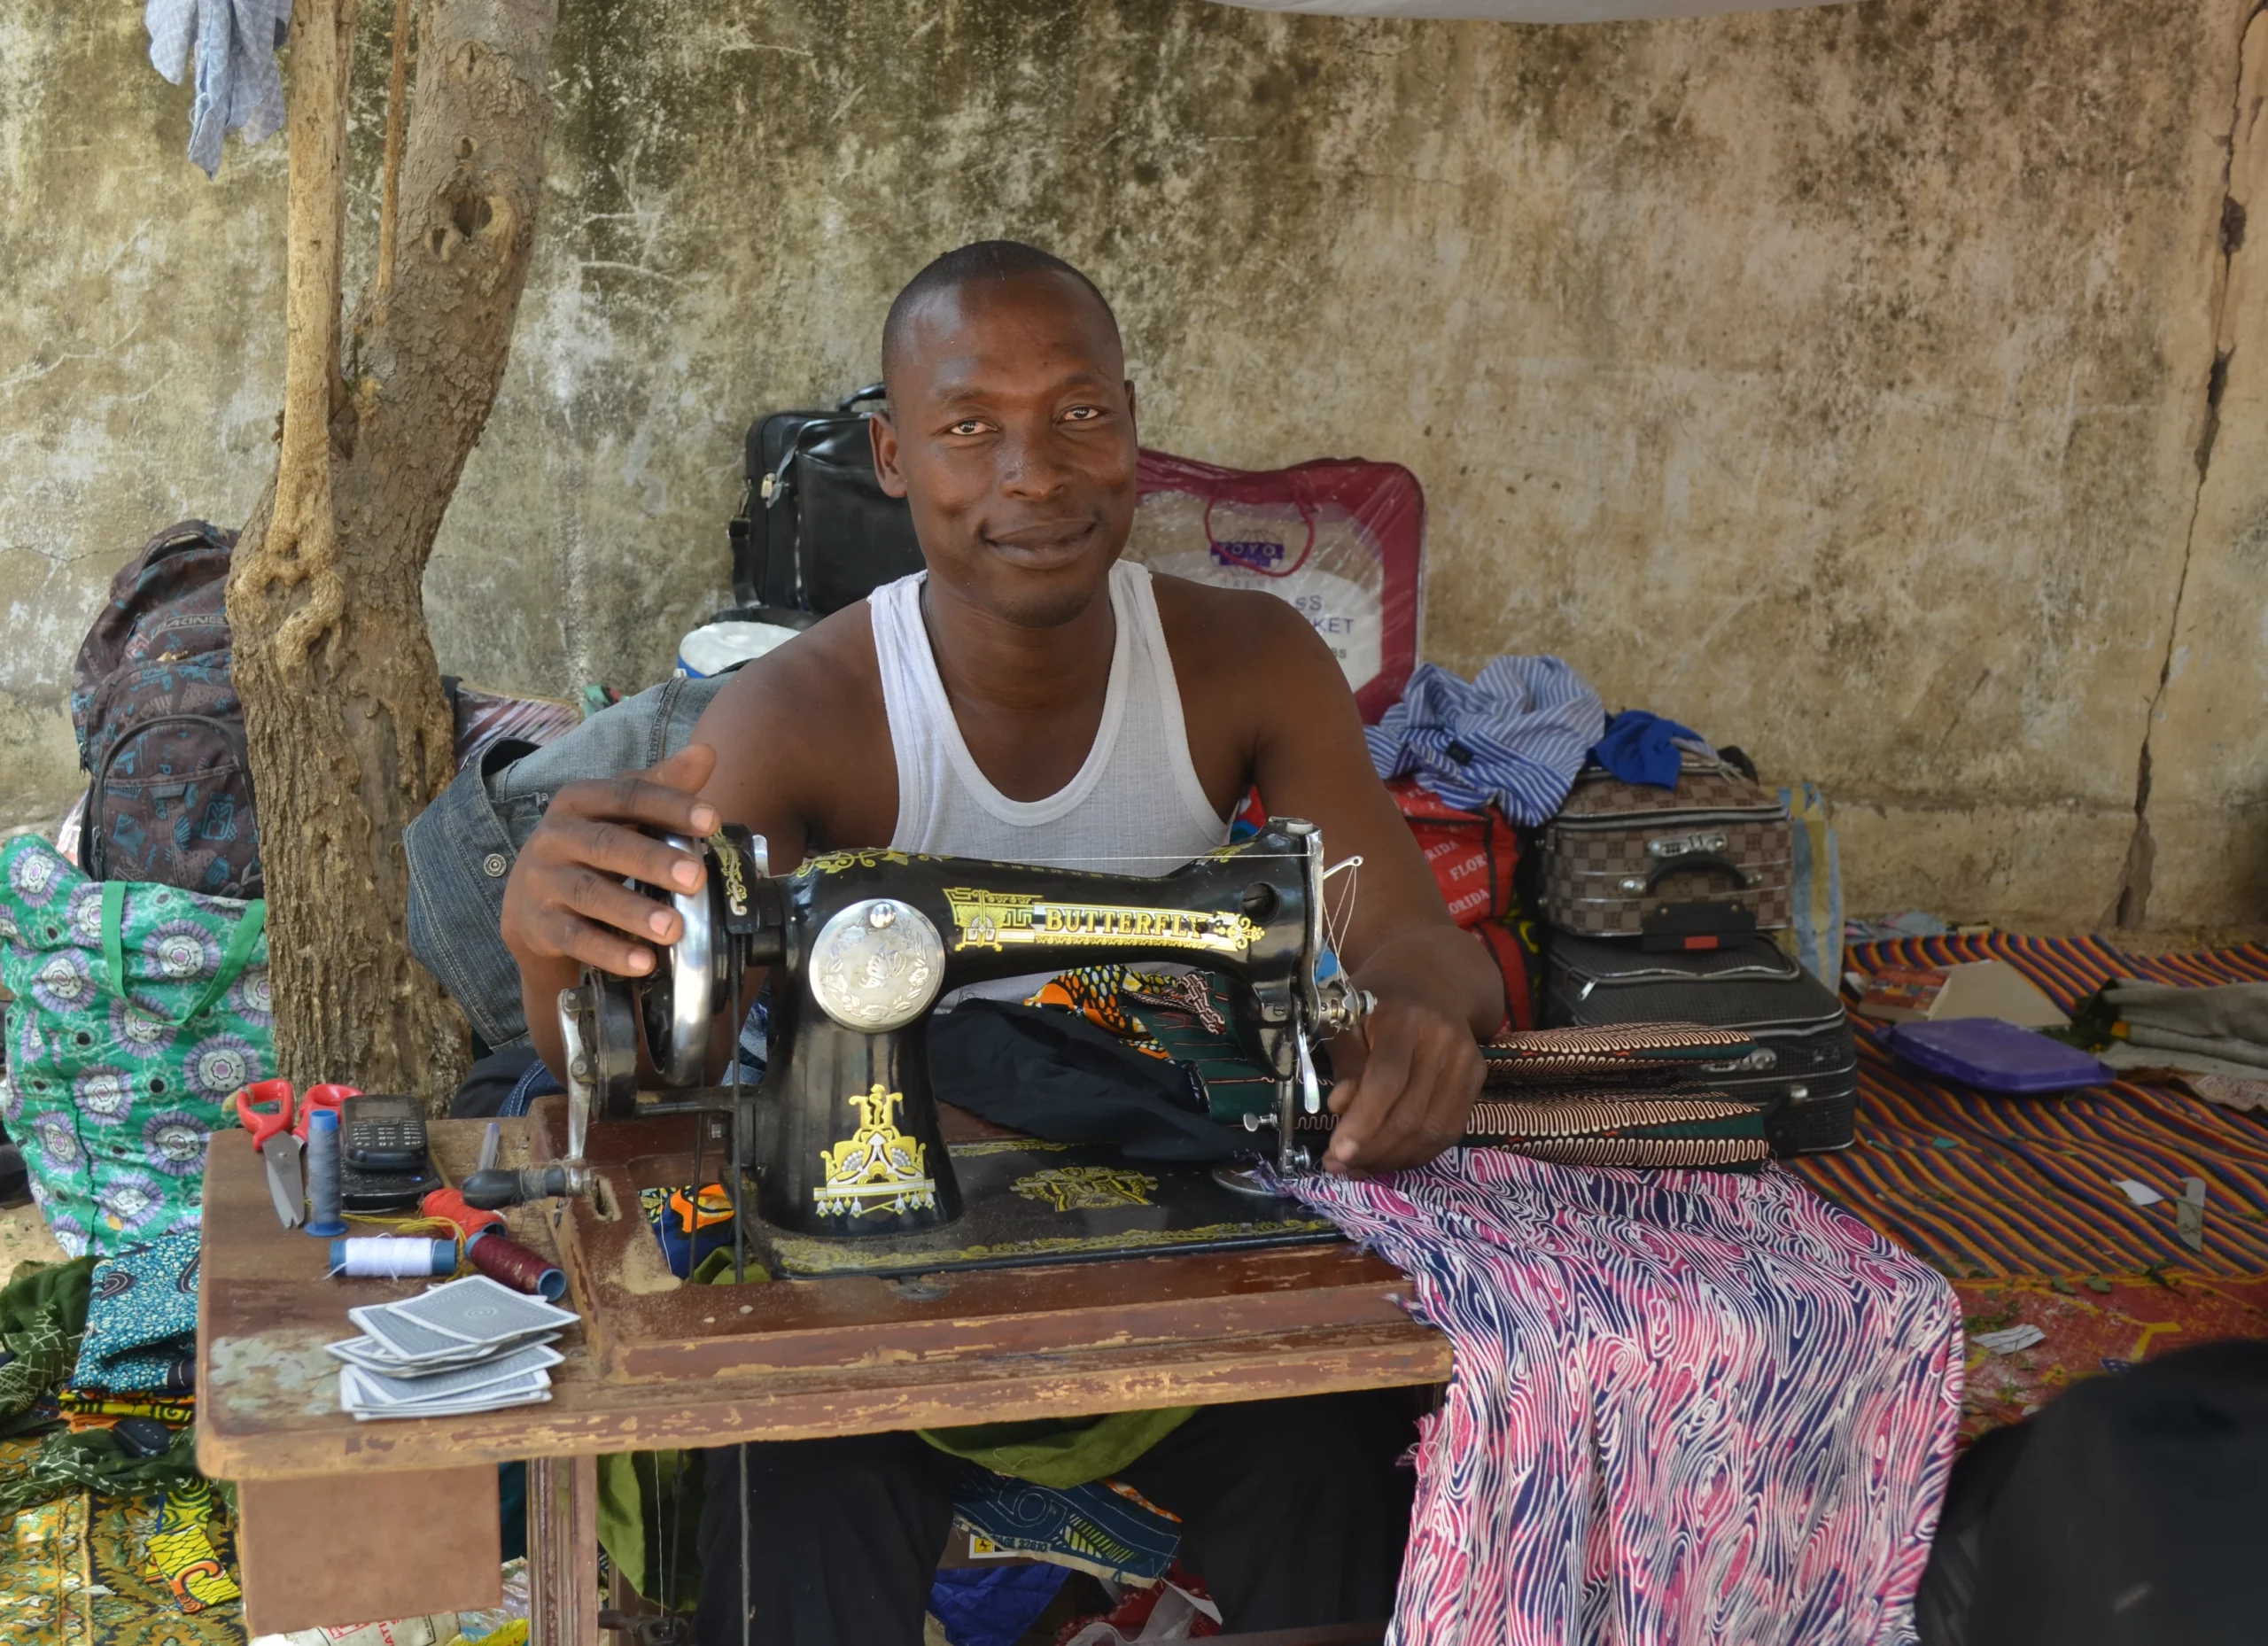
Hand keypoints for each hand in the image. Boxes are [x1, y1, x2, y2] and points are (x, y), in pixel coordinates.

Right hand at [499, 743, 719, 979]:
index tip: (712, 820)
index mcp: (579, 800)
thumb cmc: (591, 848)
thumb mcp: (620, 814)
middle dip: (654, 861)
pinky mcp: (538, 924)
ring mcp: (543, 881)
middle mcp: (555, 836)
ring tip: (675, 928)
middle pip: (607, 844)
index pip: (627, 795)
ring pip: (590, 894)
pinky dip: (610, 951)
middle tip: (697, 878)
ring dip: (634, 912)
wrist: (532, 904)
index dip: (670, 806)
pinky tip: (644, 962)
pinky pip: (575, 938)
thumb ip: (661, 786)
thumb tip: (707, 752)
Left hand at [1322, 993, 1482, 1174]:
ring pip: (1432, 1130)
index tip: (1337, 1151)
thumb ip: (1345, 1063)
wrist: (1429, 979)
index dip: (1363, 1121)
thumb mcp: (1347, 1020)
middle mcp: (1443, 1040)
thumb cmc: (1377, 1001)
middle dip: (1372, 1149)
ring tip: (1358, 1167)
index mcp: (1405, 1018)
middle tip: (1337, 1166)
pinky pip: (1449, 1131)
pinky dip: (1417, 1153)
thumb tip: (1340, 1107)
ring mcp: (1466, 1061)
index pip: (1387, 1080)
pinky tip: (1388, 1157)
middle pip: (1410, 1113)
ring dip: (1392, 1158)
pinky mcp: (1477, 1079)